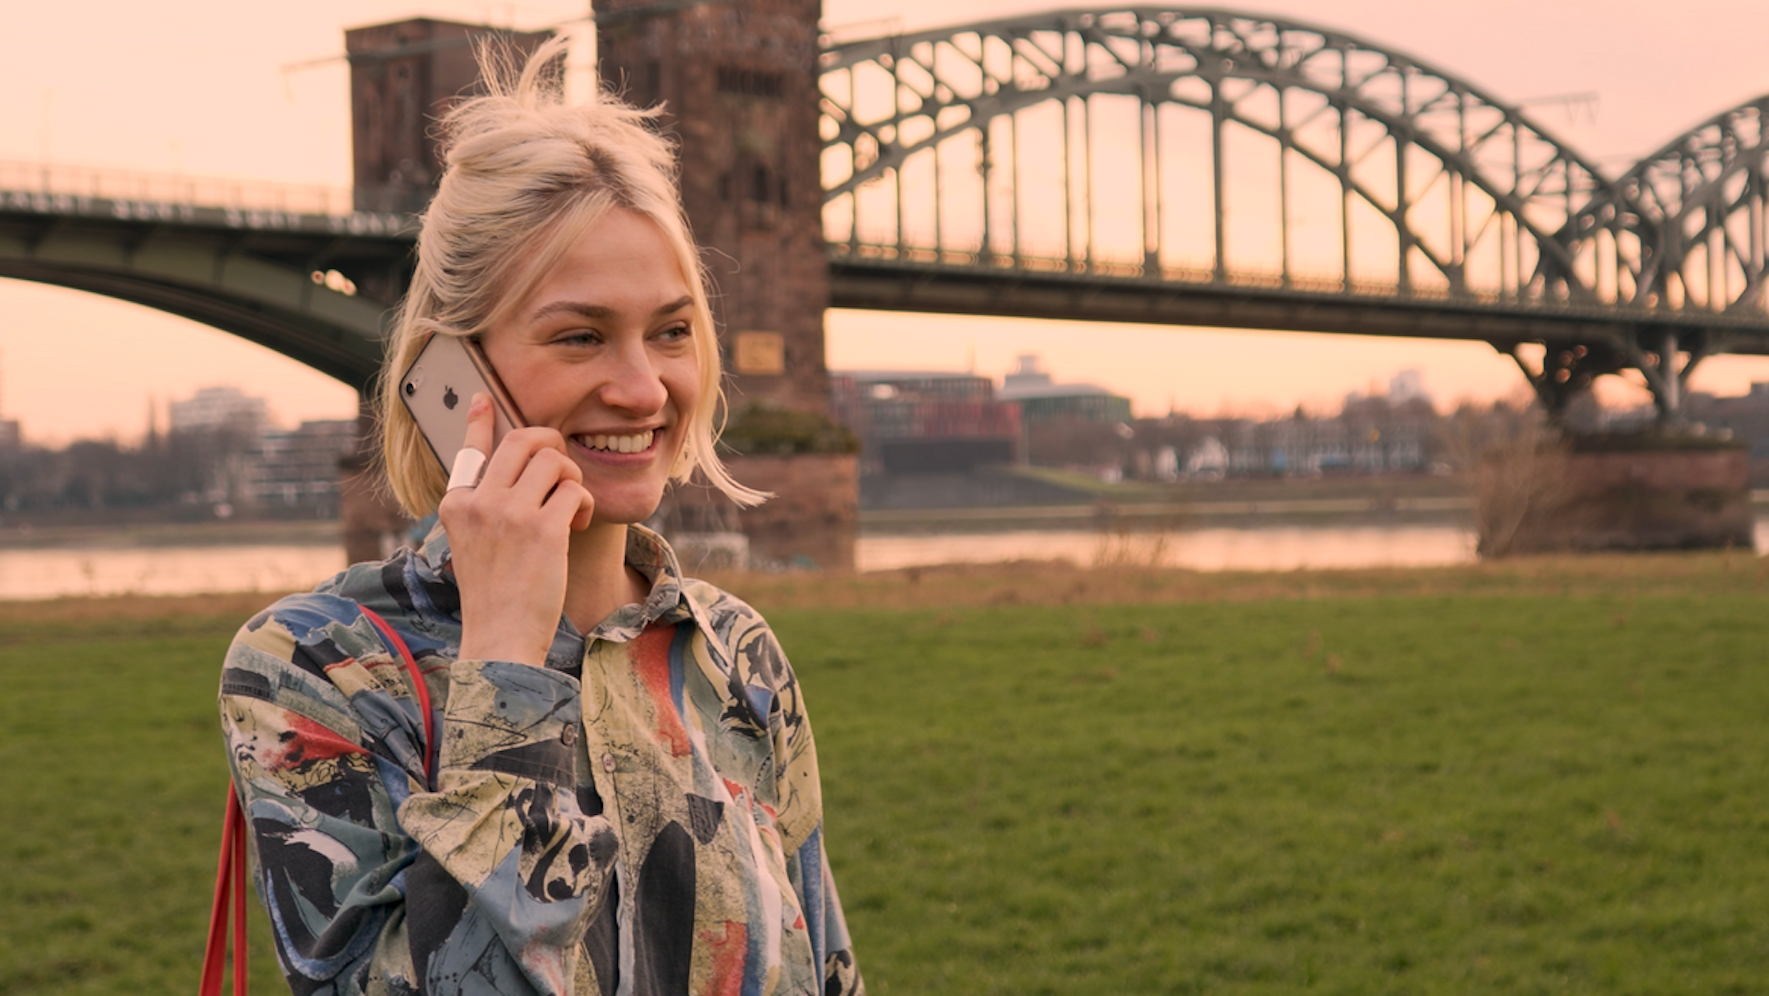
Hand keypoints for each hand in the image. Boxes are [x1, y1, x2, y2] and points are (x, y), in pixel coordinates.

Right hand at [438, 393, 594, 665]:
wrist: (500, 637)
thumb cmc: (494, 596)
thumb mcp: (474, 545)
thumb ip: (485, 508)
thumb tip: (516, 472)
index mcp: (456, 505)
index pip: (468, 450)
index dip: (478, 421)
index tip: (483, 398)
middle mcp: (479, 502)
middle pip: (521, 440)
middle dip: (550, 443)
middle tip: (562, 467)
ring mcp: (510, 514)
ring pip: (554, 460)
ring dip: (571, 478)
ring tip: (569, 506)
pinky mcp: (544, 529)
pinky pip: (574, 490)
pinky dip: (582, 503)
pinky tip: (576, 525)